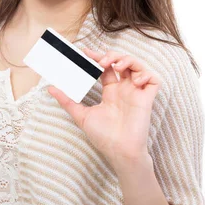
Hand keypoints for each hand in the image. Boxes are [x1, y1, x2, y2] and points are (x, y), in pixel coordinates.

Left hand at [48, 49, 161, 170]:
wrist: (119, 151)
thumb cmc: (103, 137)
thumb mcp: (81, 115)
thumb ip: (67, 101)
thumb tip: (50, 88)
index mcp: (111, 92)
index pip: (106, 68)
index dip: (98, 57)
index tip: (85, 52)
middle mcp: (124, 90)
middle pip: (122, 62)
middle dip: (112, 55)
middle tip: (100, 60)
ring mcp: (136, 93)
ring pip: (138, 66)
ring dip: (128, 60)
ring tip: (116, 66)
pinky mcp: (146, 99)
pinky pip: (154, 80)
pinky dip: (146, 74)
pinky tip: (134, 80)